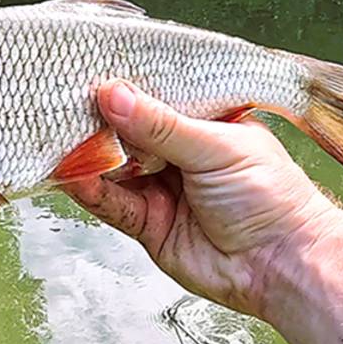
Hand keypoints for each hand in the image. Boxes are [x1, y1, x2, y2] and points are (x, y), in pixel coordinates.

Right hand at [64, 80, 342, 318]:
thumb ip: (160, 124)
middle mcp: (178, 154)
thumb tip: (114, 95)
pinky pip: (111, 204)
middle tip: (62, 107)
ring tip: (58, 140)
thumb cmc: (271, 197)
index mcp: (203, 122)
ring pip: (113, 169)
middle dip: (96, 123)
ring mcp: (160, 189)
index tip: (88, 77)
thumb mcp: (215, 147)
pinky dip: (90, 192)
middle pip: (125, 134)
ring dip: (87, 158)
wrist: (284, 266)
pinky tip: (74, 176)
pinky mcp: (147, 224)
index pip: (153, 98)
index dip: (123, 89)